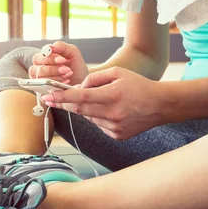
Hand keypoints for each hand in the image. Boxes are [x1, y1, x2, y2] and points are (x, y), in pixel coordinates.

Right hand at [28, 41, 88, 84]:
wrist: (84, 82)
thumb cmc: (76, 67)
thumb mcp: (72, 53)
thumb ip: (61, 46)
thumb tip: (49, 47)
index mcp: (43, 59)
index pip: (38, 57)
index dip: (50, 58)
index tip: (63, 60)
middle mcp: (38, 70)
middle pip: (38, 69)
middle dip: (54, 69)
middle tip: (67, 69)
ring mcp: (39, 82)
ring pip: (41, 79)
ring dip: (56, 77)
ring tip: (68, 75)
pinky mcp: (43, 92)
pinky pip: (44, 89)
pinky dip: (55, 85)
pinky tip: (65, 83)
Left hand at [40, 67, 169, 139]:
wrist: (160, 105)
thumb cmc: (138, 85)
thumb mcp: (117, 73)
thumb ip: (94, 78)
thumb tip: (78, 87)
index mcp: (112, 95)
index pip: (80, 98)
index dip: (61, 98)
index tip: (47, 96)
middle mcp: (113, 113)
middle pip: (80, 110)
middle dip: (64, 104)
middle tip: (53, 98)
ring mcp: (114, 127)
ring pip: (89, 118)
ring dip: (85, 109)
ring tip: (99, 100)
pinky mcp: (117, 136)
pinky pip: (98, 125)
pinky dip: (97, 117)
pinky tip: (111, 110)